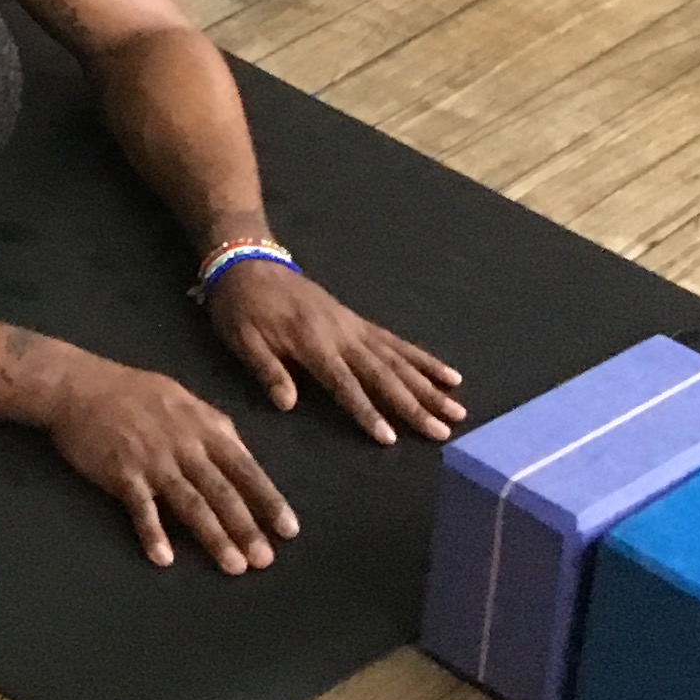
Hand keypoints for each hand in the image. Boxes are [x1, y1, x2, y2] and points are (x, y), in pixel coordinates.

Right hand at [44, 358, 297, 571]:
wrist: (76, 384)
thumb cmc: (131, 392)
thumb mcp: (181, 399)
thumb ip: (212, 428)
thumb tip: (242, 455)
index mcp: (202, 425)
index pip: (244, 468)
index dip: (268, 500)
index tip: (289, 529)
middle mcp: (183, 444)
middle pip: (221, 491)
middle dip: (246, 527)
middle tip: (265, 560)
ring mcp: (152, 459)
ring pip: (190, 503)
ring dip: (213, 537)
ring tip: (232, 566)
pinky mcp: (121, 472)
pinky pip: (141, 508)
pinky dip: (153, 533)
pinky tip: (164, 558)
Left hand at [201, 264, 465, 444]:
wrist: (249, 261)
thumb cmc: (241, 306)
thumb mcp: (241, 338)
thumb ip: (266, 369)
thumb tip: (287, 404)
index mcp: (311, 342)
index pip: (344, 383)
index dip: (366, 411)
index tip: (390, 438)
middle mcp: (341, 334)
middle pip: (384, 374)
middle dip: (415, 404)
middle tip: (444, 430)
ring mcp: (354, 326)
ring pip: (399, 359)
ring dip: (429, 386)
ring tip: (458, 409)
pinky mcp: (359, 322)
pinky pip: (397, 342)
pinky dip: (423, 360)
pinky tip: (448, 374)